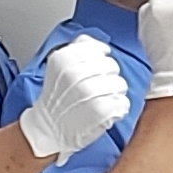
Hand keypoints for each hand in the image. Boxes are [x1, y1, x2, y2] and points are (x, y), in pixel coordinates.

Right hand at [19, 35, 132, 161]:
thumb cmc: (56, 98)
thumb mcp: (59, 65)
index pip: (99, 50)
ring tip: (100, 100)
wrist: (48, 127)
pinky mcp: (101, 110)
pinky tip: (106, 112)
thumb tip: (99, 45)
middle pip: (112, 66)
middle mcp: (77, 73)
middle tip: (96, 89)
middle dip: (108, 77)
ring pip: (120, 84)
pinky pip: (123, 102)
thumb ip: (78, 48)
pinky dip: (118, 109)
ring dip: (114, 94)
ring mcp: (90, 92)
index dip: (99, 62)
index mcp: (65, 59)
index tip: (93, 71)